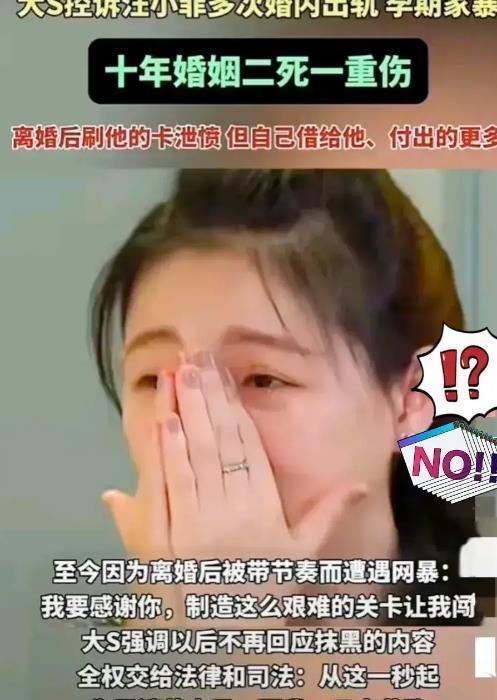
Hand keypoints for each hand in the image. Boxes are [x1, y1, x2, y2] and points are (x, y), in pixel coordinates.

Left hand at [103, 352, 367, 623]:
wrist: (230, 638)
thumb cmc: (267, 589)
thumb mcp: (303, 556)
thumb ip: (327, 515)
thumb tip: (358, 482)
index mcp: (263, 509)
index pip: (246, 447)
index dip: (234, 408)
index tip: (224, 375)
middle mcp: (230, 511)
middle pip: (217, 444)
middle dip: (205, 398)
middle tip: (195, 359)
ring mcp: (195, 524)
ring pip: (190, 459)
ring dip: (182, 414)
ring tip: (177, 376)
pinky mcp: (167, 539)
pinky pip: (165, 491)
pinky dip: (162, 456)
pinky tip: (161, 423)